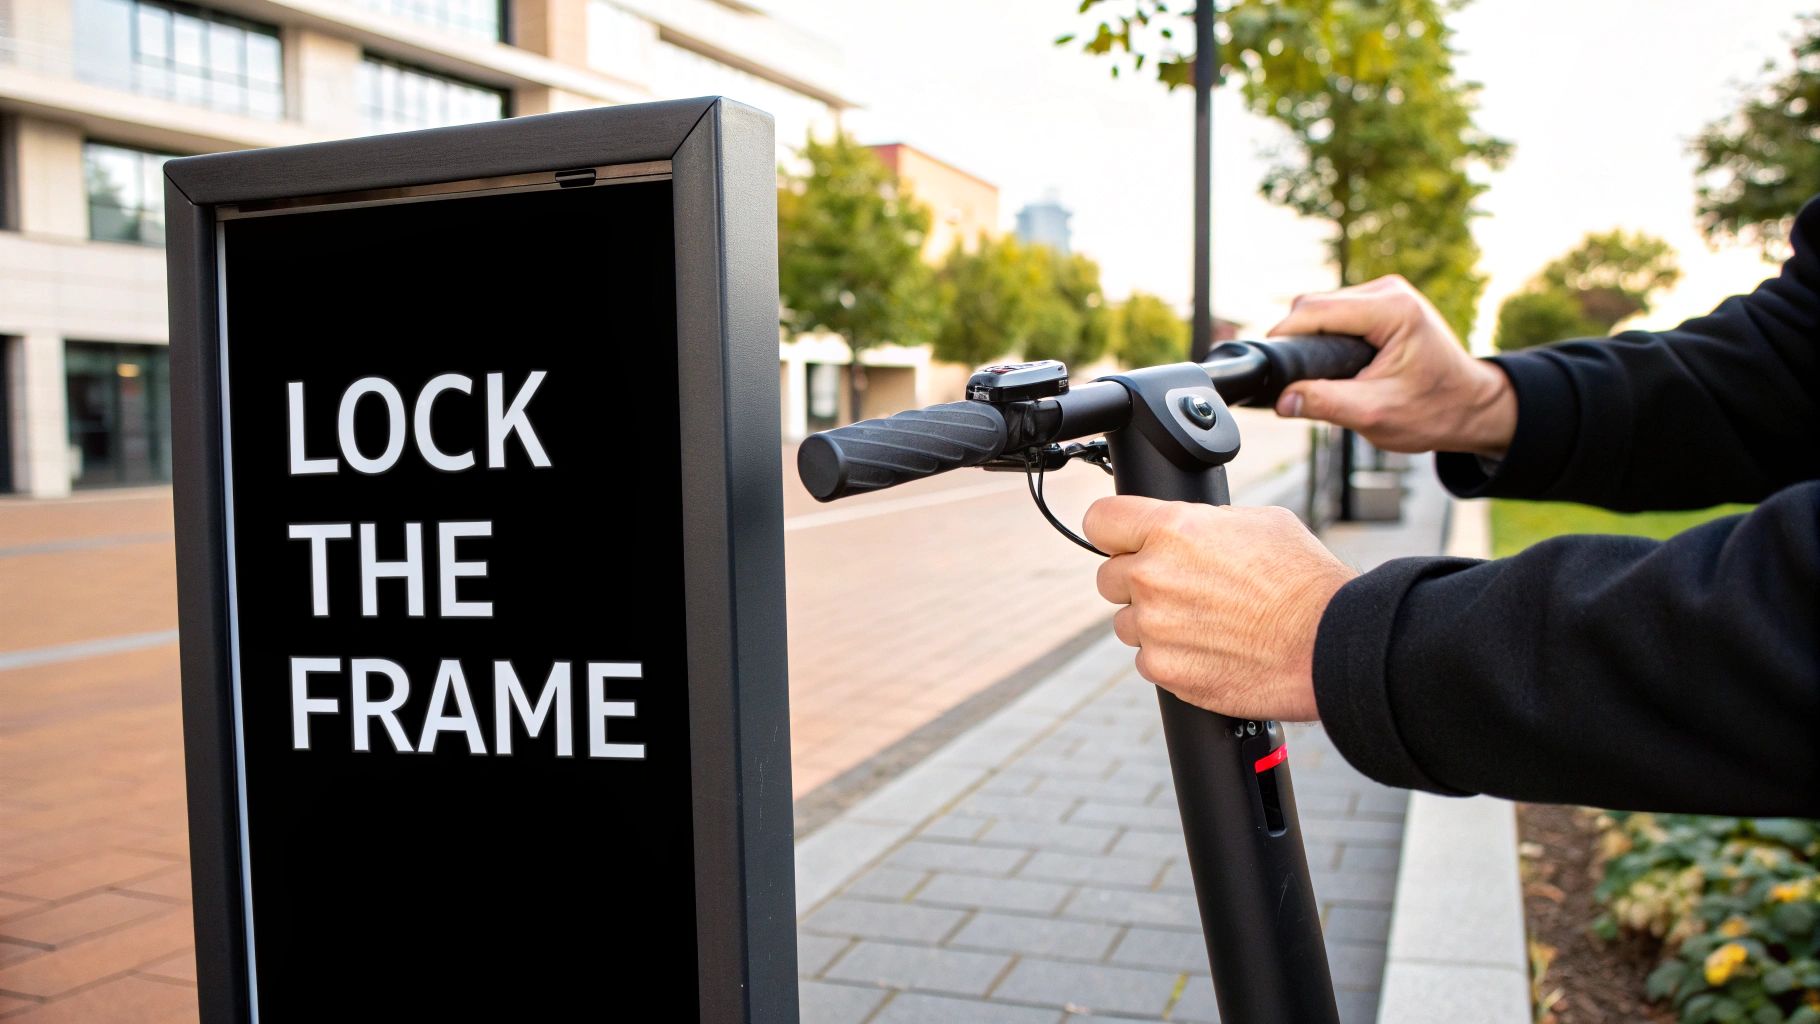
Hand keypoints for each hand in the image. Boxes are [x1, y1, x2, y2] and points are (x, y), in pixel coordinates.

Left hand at [1083, 496, 1357, 721]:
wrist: (1331, 644)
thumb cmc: (1305, 580)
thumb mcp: (1258, 522)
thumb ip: (1203, 523)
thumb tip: (1187, 528)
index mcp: (1172, 529)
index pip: (1100, 520)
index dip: (1114, 532)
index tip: (1124, 541)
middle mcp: (1153, 576)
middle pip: (1108, 577)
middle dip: (1137, 582)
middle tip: (1181, 589)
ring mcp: (1154, 627)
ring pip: (1127, 623)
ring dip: (1154, 624)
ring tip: (1205, 624)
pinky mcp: (1165, 670)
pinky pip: (1148, 661)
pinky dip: (1172, 659)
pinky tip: (1211, 651)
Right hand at [1269, 275, 1517, 456]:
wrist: (1473, 408)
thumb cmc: (1436, 411)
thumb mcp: (1375, 415)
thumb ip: (1325, 404)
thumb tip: (1282, 400)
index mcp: (1393, 310)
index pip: (1316, 311)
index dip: (1286, 336)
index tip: (1270, 364)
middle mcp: (1390, 291)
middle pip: (1316, 305)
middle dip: (1301, 340)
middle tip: (1302, 381)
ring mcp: (1389, 292)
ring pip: (1323, 306)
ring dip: (1314, 338)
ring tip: (1323, 374)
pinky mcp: (1384, 302)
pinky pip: (1338, 311)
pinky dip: (1327, 335)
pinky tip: (1336, 362)